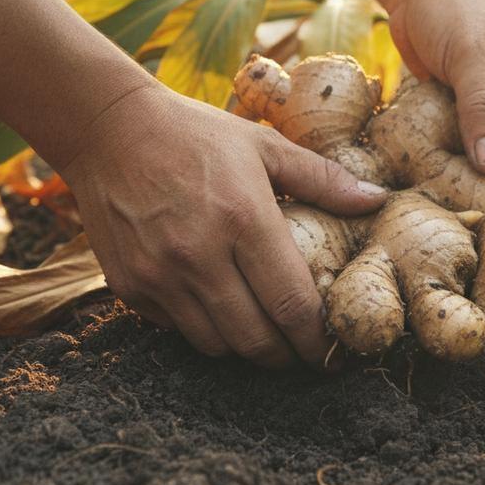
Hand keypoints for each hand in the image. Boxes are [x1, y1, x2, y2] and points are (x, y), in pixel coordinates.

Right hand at [58, 82, 386, 368]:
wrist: (107, 129)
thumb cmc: (196, 134)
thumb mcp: (265, 146)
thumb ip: (323, 179)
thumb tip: (378, 200)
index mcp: (243, 219)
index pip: (292, 305)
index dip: (316, 339)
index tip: (332, 352)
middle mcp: (199, 255)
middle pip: (255, 340)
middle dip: (286, 354)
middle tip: (302, 351)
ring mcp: (159, 276)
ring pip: (216, 345)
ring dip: (245, 346)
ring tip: (264, 331)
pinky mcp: (129, 287)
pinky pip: (177, 330)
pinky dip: (202, 329)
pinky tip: (217, 306)